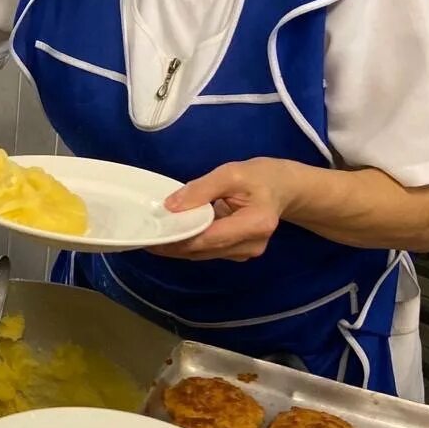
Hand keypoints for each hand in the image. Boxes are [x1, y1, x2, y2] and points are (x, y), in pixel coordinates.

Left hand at [149, 158, 297, 261]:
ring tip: (153, 235)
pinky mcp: (238, 252)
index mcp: (255, 225)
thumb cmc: (260, 177)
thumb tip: (170, 207)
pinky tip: (172, 234)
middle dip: (173, 245)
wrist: (284, 188)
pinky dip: (189, 243)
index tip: (152, 236)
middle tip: (144, 237)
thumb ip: (201, 190)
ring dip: (178, 246)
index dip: (179, 239)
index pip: (209, 238)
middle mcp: (251, 246)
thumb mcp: (231, 173)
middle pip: (204, 250)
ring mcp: (246, 252)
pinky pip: (208, 250)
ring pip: (203, 254)